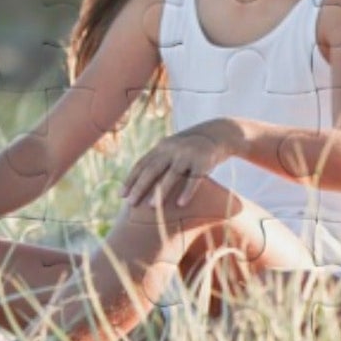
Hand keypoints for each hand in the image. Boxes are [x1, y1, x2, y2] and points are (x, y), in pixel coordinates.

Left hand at [122, 121, 236, 211]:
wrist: (220, 133)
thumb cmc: (191, 148)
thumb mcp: (172, 149)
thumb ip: (157, 161)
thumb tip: (137, 186)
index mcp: (162, 147)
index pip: (142, 164)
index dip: (130, 180)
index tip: (121, 196)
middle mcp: (173, 149)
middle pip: (153, 169)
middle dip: (140, 187)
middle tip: (131, 204)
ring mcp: (189, 154)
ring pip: (172, 174)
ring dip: (161, 191)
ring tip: (152, 207)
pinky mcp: (204, 161)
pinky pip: (194, 178)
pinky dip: (187, 191)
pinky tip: (180, 204)